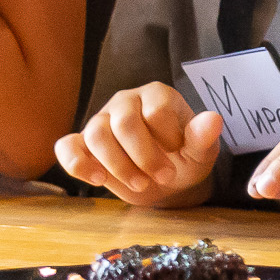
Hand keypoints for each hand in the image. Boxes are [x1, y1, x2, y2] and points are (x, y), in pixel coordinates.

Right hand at [55, 83, 221, 206]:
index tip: (179, 155)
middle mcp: (126, 101)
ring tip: (139, 183)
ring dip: (117, 165)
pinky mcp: (81, 141)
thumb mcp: (201, 152)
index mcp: (157, 95)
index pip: (155, 111)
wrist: (165, 181)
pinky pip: (66, 146)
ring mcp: (101, 119)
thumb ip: (204, 137)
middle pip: (124, 123)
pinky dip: (77, 164)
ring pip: (95, 135)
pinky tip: (98, 180)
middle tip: (162, 177)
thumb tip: (213, 119)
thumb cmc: (185, 159)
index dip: (168, 138)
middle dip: (143, 157)